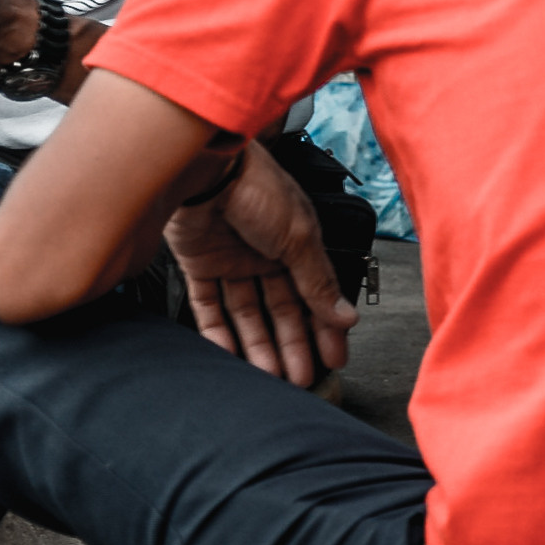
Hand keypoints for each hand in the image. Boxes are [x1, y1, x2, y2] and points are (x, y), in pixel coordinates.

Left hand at [165, 142, 356, 386]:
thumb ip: (318, 282)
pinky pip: (208, 306)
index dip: (324, 328)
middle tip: (301, 378)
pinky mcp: (199, 264)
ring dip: (259, 346)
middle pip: (280, 309)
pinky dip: (218, 333)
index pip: (313, 295)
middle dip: (293, 345)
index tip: (333, 359)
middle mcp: (264, 253)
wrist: (205, 166)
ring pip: (246, 313)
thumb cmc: (256, 185)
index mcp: (295, 243)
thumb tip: (346, 316)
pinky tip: (230, 357)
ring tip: (270, 376)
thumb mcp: (298, 237)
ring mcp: (230, 260)